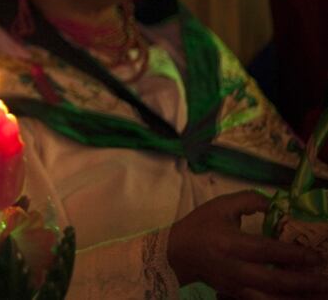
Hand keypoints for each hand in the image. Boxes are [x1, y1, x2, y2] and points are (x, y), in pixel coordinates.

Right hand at [167, 191, 327, 297]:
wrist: (177, 253)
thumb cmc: (200, 226)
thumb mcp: (221, 206)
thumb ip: (250, 200)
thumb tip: (281, 204)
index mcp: (230, 243)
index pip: (266, 251)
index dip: (294, 255)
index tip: (317, 256)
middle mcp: (234, 268)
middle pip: (273, 281)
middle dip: (303, 283)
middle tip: (326, 280)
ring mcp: (235, 286)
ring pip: (270, 299)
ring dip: (296, 297)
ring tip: (318, 295)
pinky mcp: (236, 295)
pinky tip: (299, 298)